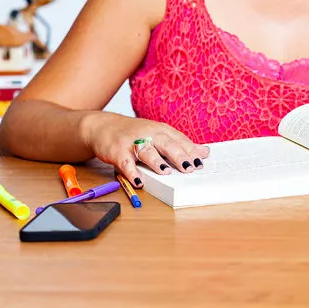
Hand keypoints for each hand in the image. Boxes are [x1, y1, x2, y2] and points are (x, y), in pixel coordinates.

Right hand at [81, 111, 208, 187]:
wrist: (103, 126)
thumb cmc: (134, 133)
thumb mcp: (158, 133)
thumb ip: (180, 143)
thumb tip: (205, 152)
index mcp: (160, 130)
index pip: (178, 140)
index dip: (190, 151)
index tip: (201, 162)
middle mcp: (147, 134)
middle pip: (165, 143)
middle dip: (178, 155)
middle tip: (189, 167)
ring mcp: (131, 142)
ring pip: (146, 151)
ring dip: (156, 161)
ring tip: (166, 171)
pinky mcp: (117, 152)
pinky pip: (125, 163)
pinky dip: (132, 172)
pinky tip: (139, 181)